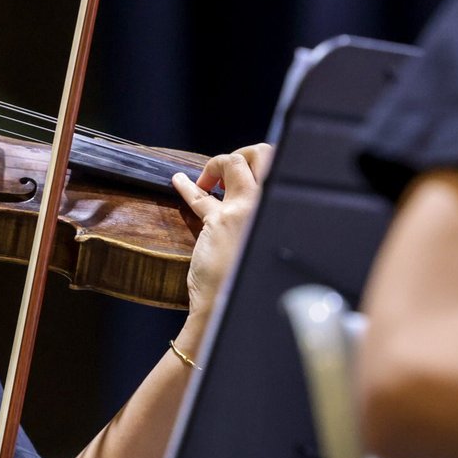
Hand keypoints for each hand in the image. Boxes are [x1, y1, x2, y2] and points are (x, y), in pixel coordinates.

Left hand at [170, 143, 271, 321]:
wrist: (230, 304)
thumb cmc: (244, 278)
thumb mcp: (261, 240)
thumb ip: (258, 216)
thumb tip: (252, 193)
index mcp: (279, 209)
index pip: (277, 165)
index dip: (260, 161)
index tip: (243, 171)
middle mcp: (266, 205)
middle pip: (262, 154)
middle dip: (242, 153)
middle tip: (227, 169)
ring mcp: (244, 210)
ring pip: (234, 163)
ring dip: (216, 164)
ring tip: (207, 180)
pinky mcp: (218, 221)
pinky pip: (201, 196)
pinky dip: (187, 185)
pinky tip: (178, 181)